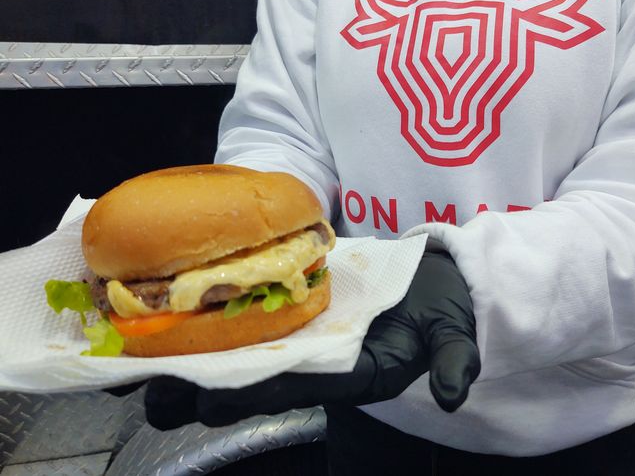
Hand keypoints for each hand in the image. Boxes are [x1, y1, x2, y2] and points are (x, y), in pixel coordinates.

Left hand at [145, 251, 480, 429]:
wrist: (434, 283)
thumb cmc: (440, 309)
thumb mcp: (453, 332)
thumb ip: (454, 359)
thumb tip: (456, 391)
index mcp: (350, 375)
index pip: (295, 389)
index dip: (251, 393)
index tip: (208, 396)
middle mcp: (315, 367)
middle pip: (250, 387)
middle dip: (199, 392)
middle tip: (149, 390)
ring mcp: (298, 344)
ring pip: (234, 363)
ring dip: (187, 365)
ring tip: (134, 363)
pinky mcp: (290, 318)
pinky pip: (241, 330)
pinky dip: (203, 331)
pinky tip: (166, 324)